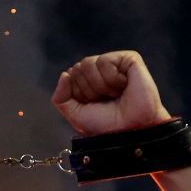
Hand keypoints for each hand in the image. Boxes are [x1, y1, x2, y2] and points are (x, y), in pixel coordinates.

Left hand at [51, 51, 170, 135]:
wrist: (130, 131)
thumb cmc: (107, 125)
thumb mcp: (76, 115)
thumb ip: (61, 98)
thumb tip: (65, 74)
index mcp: (89, 82)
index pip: (71, 75)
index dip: (80, 93)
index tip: (94, 105)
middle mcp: (102, 71)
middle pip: (79, 67)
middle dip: (89, 89)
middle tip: (107, 100)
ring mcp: (116, 64)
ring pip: (89, 63)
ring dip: (101, 86)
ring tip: (117, 94)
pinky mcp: (129, 59)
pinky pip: (105, 61)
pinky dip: (112, 79)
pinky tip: (124, 86)